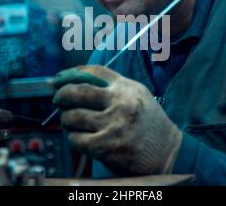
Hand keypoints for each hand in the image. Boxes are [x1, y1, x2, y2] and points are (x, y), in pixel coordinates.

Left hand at [53, 65, 181, 175]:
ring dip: (66, 120)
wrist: (168, 152)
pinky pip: (76, 139)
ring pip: (73, 116)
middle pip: (78, 91)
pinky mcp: (107, 147)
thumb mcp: (138, 96)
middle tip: (57, 99)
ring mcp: (114, 125)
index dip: (70, 73)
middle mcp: (120, 103)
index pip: (93, 73)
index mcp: (127, 88)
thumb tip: (78, 81)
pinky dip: (73, 139)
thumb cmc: (150, 124)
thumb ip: (113, 87)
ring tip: (70, 122)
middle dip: (61, 94)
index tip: (57, 79)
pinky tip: (79, 138)